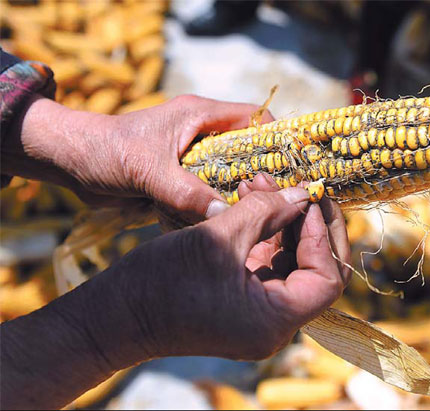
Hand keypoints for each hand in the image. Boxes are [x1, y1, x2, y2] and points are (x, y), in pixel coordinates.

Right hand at [0, 175, 349, 408]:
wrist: (114, 315)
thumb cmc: (159, 281)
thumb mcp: (217, 237)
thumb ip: (266, 211)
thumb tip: (302, 193)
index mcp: (275, 320)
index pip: (328, 278)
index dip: (323, 235)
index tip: (306, 198)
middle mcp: (274, 323)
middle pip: (315, 269)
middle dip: (306, 223)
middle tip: (297, 185)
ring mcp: (258, 313)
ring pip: (291, 262)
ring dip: (282, 221)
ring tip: (260, 182)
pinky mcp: (242, 300)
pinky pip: (266, 264)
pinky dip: (263, 232)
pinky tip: (250, 200)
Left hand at [2, 94, 272, 221]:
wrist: (70, 162)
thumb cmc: (107, 152)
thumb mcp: (148, 170)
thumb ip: (186, 192)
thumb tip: (223, 216)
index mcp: (199, 116)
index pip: (253, 118)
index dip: (275, 138)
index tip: (289, 169)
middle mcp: (200, 134)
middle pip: (245, 151)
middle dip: (257, 176)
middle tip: (271, 204)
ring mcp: (190, 158)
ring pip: (227, 176)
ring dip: (232, 196)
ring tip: (246, 218)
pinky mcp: (179, 178)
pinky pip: (206, 193)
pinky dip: (210, 208)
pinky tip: (214, 225)